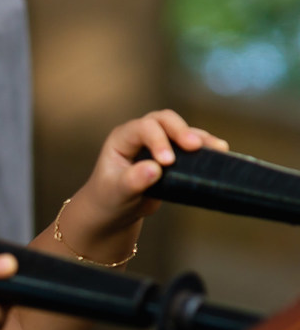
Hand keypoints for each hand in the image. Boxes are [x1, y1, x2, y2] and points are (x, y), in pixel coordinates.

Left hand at [74, 109, 228, 230]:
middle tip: (195, 146)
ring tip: (217, 148)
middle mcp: (140, 135)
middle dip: (181, 130)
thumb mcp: (117, 193)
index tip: (167, 162)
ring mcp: (158, 142)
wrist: (116, 209)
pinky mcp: (174, 153)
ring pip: (182, 130)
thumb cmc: (110, 199)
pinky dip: (205, 147)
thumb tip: (154, 169)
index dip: (158, 140)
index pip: (143, 128)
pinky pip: (191, 144)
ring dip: (199, 137)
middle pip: (164, 120)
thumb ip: (132, 181)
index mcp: (122, 139)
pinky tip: (219, 153)